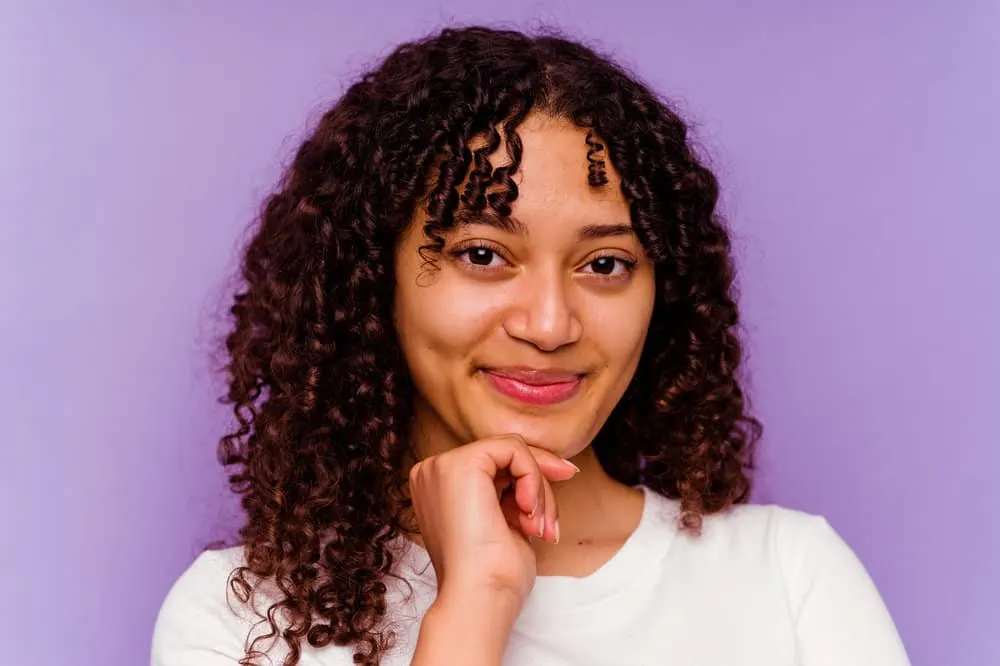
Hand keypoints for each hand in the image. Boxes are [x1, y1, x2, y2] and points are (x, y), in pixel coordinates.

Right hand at [408, 434, 579, 607]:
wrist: (479, 599)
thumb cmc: (492, 576)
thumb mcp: (506, 522)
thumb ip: (515, 493)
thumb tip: (556, 466)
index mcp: (438, 487)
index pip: (492, 465)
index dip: (529, 480)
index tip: (550, 511)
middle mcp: (433, 472)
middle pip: (503, 456)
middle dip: (539, 485)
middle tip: (551, 522)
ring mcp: (442, 465)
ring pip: (512, 451)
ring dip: (538, 489)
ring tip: (538, 528)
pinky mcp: (461, 463)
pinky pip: (514, 449)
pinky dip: (533, 478)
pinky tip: (528, 511)